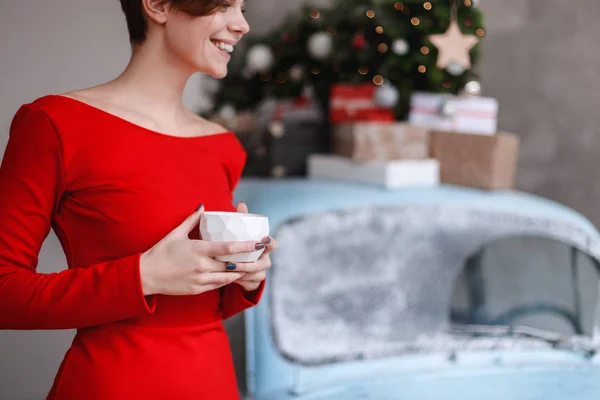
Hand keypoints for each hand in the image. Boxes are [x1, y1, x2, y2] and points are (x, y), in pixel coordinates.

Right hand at [139, 205, 266, 295]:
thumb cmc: (161, 252)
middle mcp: (201, 265)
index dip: (246, 246)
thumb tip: (202, 207)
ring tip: (250, 265)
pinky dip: (227, 280)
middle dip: (247, 260)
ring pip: (227, 277)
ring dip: (239, 271)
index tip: (258, 243)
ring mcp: (200, 279)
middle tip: (259, 255)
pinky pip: (218, 285)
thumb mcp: (176, 233)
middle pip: (231, 264)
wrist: (147, 275)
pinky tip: (233, 275)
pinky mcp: (197, 289)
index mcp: (198, 249)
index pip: (228, 247)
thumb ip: (192, 220)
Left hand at [233, 202, 277, 291]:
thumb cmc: (239, 245)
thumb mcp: (239, 233)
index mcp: (264, 246)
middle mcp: (265, 259)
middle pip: (264, 262)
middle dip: (251, 263)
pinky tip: (229, 276)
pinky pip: (248, 282)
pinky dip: (240, 279)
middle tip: (235, 261)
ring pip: (255, 273)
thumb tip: (241, 204)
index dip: (270, 243)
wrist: (237, 265)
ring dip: (243, 271)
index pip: (272, 244)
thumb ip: (241, 219)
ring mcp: (260, 272)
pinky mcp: (253, 282)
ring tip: (229, 267)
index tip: (264, 239)